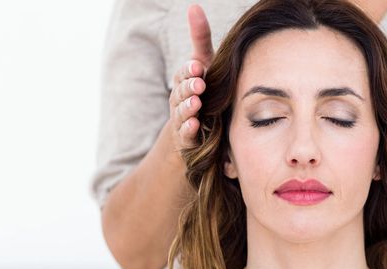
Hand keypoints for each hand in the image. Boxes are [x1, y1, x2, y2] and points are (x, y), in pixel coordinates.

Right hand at [168, 5, 214, 150]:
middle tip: (200, 84)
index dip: (190, 71)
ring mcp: (182, 118)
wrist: (197, 126)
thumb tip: (194, 6)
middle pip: (181, 91)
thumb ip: (200, 37)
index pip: (184, 74)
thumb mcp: (205, 62)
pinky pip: (186, 134)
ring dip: (189, 108)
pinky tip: (195, 126)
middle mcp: (180, 99)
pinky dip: (189, 130)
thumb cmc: (205, 89)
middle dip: (189, 87)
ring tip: (197, 104)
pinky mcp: (187, 137)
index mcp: (185, 80)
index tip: (199, 67)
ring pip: (182, 112)